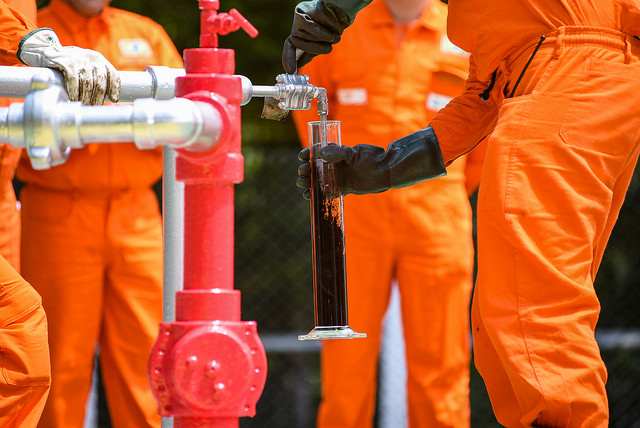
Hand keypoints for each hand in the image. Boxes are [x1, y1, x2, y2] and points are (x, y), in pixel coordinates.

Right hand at [18, 28, 120, 104]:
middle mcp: (92, 57)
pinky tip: (73, 99)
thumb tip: (108, 97)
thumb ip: (96, 76)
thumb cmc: (68, 64)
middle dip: (99, 97)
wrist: (44, 52)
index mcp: (99, 59)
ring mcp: (79, 59)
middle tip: (95, 107)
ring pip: (88, 84)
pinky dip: (74, 93)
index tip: (114, 100)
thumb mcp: (85, 66)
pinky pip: (74, 81)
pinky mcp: (67, 62)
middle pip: (100, 82)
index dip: (115, 88)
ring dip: (86, 97)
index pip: (113, 74)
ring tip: (85, 105)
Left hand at [282, 0, 371, 72]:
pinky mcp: (300, 12)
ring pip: (304, 37)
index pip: (290, 48)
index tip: (290, 71)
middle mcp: (296, 27)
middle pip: (297, 43)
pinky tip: (330, 35)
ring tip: (333, 36)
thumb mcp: (321, 44)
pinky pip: (308, 27)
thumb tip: (297, 66)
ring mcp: (297, 20)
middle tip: (328, 48)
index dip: (288, 59)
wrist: (342, 10)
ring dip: (322, 40)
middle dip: (312, 48)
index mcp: (300, 36)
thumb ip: (309, 53)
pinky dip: (321, 33)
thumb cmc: (334, 27)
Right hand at [296, 127, 446, 197]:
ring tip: (303, 184)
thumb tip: (320, 153)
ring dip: (307, 182)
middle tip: (304, 172)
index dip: (306, 154)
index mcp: (335, 152)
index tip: (303, 156)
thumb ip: (338, 153)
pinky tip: (309, 196)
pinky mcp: (342, 188)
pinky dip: (316, 194)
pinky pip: (325, 192)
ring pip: (317, 180)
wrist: (386, 172)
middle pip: (313, 167)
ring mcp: (337, 177)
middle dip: (305, 169)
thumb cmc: (373, 158)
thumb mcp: (355, 153)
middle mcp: (334, 164)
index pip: (316, 152)